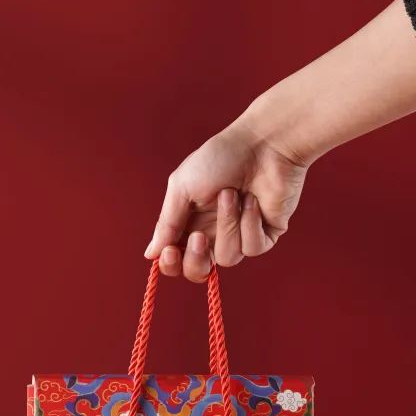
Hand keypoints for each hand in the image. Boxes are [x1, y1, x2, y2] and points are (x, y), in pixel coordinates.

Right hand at [144, 125, 307, 281]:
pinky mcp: (266, 235)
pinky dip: (249, 222)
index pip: (175, 259)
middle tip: (199, 237)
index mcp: (189, 222)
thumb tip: (150, 254)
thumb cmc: (220, 158)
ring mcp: (240, 236)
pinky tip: (253, 199)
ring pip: (228, 258)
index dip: (171, 263)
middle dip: (196, 258)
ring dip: (227, 225)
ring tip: (232, 194)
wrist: (262, 144)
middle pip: (199, 271)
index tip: (169, 251)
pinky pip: (253, 248)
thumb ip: (167, 223)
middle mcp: (214, 233)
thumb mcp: (182, 187)